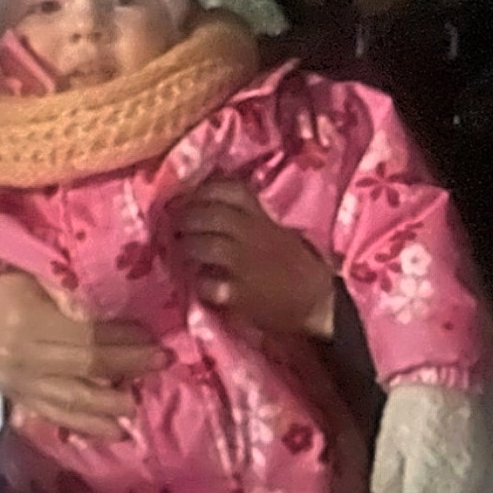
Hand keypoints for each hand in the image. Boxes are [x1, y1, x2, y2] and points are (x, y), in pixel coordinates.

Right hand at [0, 271, 166, 436]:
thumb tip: (114, 298)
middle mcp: (24, 362)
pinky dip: (84, 426)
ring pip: (71, 402)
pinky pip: (54, 417)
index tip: (156, 338)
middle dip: (128, 367)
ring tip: (140, 407)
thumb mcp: (34, 270)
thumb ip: (69, 287)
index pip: (87, 337)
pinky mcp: (15, 399)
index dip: (124, 340)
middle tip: (163, 364)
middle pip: (86, 368)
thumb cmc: (4, 278)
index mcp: (29, 326)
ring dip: (109, 406)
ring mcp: (18, 385)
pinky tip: (112, 432)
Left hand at [170, 180, 336, 337]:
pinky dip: (199, 282)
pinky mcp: (240, 294)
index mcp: (264, 218)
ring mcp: (246, 264)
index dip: (205, 189)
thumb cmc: (298, 266)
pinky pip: (208, 283)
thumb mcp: (279, 231)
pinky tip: (199, 283)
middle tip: (175, 224)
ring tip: (180, 252)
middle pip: (211, 215)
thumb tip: (213, 205)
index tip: (190, 196)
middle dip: (186, 217)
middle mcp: (254, 235)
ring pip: (205, 245)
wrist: (317, 302)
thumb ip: (252, 218)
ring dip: (186, 247)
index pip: (231, 189)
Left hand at [370, 385, 485, 492]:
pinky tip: (442, 471)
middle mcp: (451, 492)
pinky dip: (453, 489)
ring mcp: (471, 480)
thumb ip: (385, 480)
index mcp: (423, 488)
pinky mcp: (483, 465)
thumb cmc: (410, 408)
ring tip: (423, 481)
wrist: (448, 377)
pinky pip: (466, 491)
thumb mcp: (386, 442)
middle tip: (403, 492)